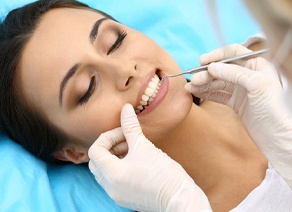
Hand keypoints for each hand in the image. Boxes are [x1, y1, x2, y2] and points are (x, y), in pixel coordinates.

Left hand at [88, 104, 211, 211]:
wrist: (180, 199)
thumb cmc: (164, 174)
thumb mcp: (145, 147)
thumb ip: (131, 127)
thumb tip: (126, 109)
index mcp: (112, 174)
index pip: (95, 150)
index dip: (108, 136)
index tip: (125, 132)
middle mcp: (110, 187)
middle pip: (97, 162)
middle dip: (110, 147)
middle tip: (127, 139)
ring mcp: (117, 195)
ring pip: (106, 172)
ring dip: (115, 157)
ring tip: (135, 149)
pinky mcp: (126, 198)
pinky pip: (115, 180)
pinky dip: (121, 168)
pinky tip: (138, 161)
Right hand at [185, 44, 291, 194]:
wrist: (276, 135)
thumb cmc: (274, 108)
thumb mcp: (256, 84)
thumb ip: (234, 73)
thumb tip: (212, 67)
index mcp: (258, 65)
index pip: (234, 52)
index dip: (217, 55)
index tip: (203, 61)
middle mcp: (249, 75)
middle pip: (223, 68)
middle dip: (208, 73)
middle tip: (195, 79)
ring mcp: (242, 89)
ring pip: (218, 81)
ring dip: (204, 83)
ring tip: (191, 87)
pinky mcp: (236, 103)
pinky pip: (218, 94)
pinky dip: (207, 92)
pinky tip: (196, 92)